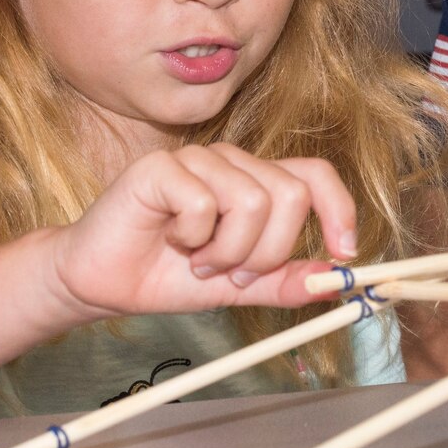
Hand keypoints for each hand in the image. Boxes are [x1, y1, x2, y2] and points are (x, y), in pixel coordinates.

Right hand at [48, 144, 358, 319]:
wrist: (103, 283)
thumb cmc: (168, 275)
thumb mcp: (241, 288)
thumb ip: (285, 282)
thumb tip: (338, 282)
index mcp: (257, 182)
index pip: (315, 175)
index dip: (339, 209)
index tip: (345, 253)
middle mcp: (232, 163)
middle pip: (290, 195)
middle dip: (268, 251)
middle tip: (231, 274)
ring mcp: (198, 159)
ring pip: (252, 201)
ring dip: (228, 251)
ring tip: (198, 260)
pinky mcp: (161, 166)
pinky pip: (205, 204)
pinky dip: (192, 238)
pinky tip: (169, 240)